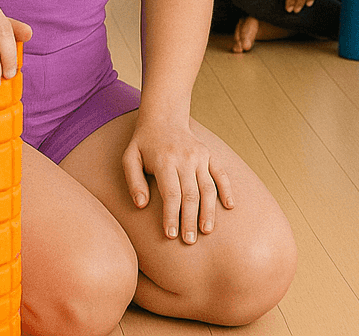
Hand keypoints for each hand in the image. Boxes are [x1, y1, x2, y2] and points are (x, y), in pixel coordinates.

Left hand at [122, 117, 233, 243]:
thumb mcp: (130, 158)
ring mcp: (199, 156)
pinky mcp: (209, 155)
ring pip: (207, 188)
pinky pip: (221, 174)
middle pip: (190, 195)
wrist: (164, 118)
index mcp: (165, 161)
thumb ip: (133, 182)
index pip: (171, 194)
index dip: (171, 216)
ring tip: (206, 231)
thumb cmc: (144, 143)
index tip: (171, 235)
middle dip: (190, 220)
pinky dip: (227, 189)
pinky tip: (229, 206)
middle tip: (189, 240)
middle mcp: (185, 159)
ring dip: (208, 211)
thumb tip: (141, 205)